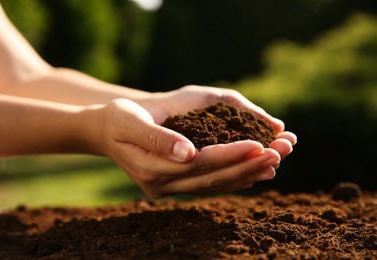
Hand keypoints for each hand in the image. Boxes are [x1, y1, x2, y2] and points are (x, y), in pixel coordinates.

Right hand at [90, 93, 295, 197]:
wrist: (106, 130)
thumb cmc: (118, 118)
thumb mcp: (130, 120)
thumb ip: (156, 137)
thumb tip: (187, 153)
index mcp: (152, 169)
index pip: (200, 163)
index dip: (231, 155)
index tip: (261, 144)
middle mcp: (163, 185)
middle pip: (213, 178)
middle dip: (249, 165)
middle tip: (282, 151)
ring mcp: (169, 188)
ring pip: (215, 184)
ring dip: (248, 173)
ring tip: (278, 161)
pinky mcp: (176, 184)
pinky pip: (210, 183)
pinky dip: (234, 177)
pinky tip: (256, 172)